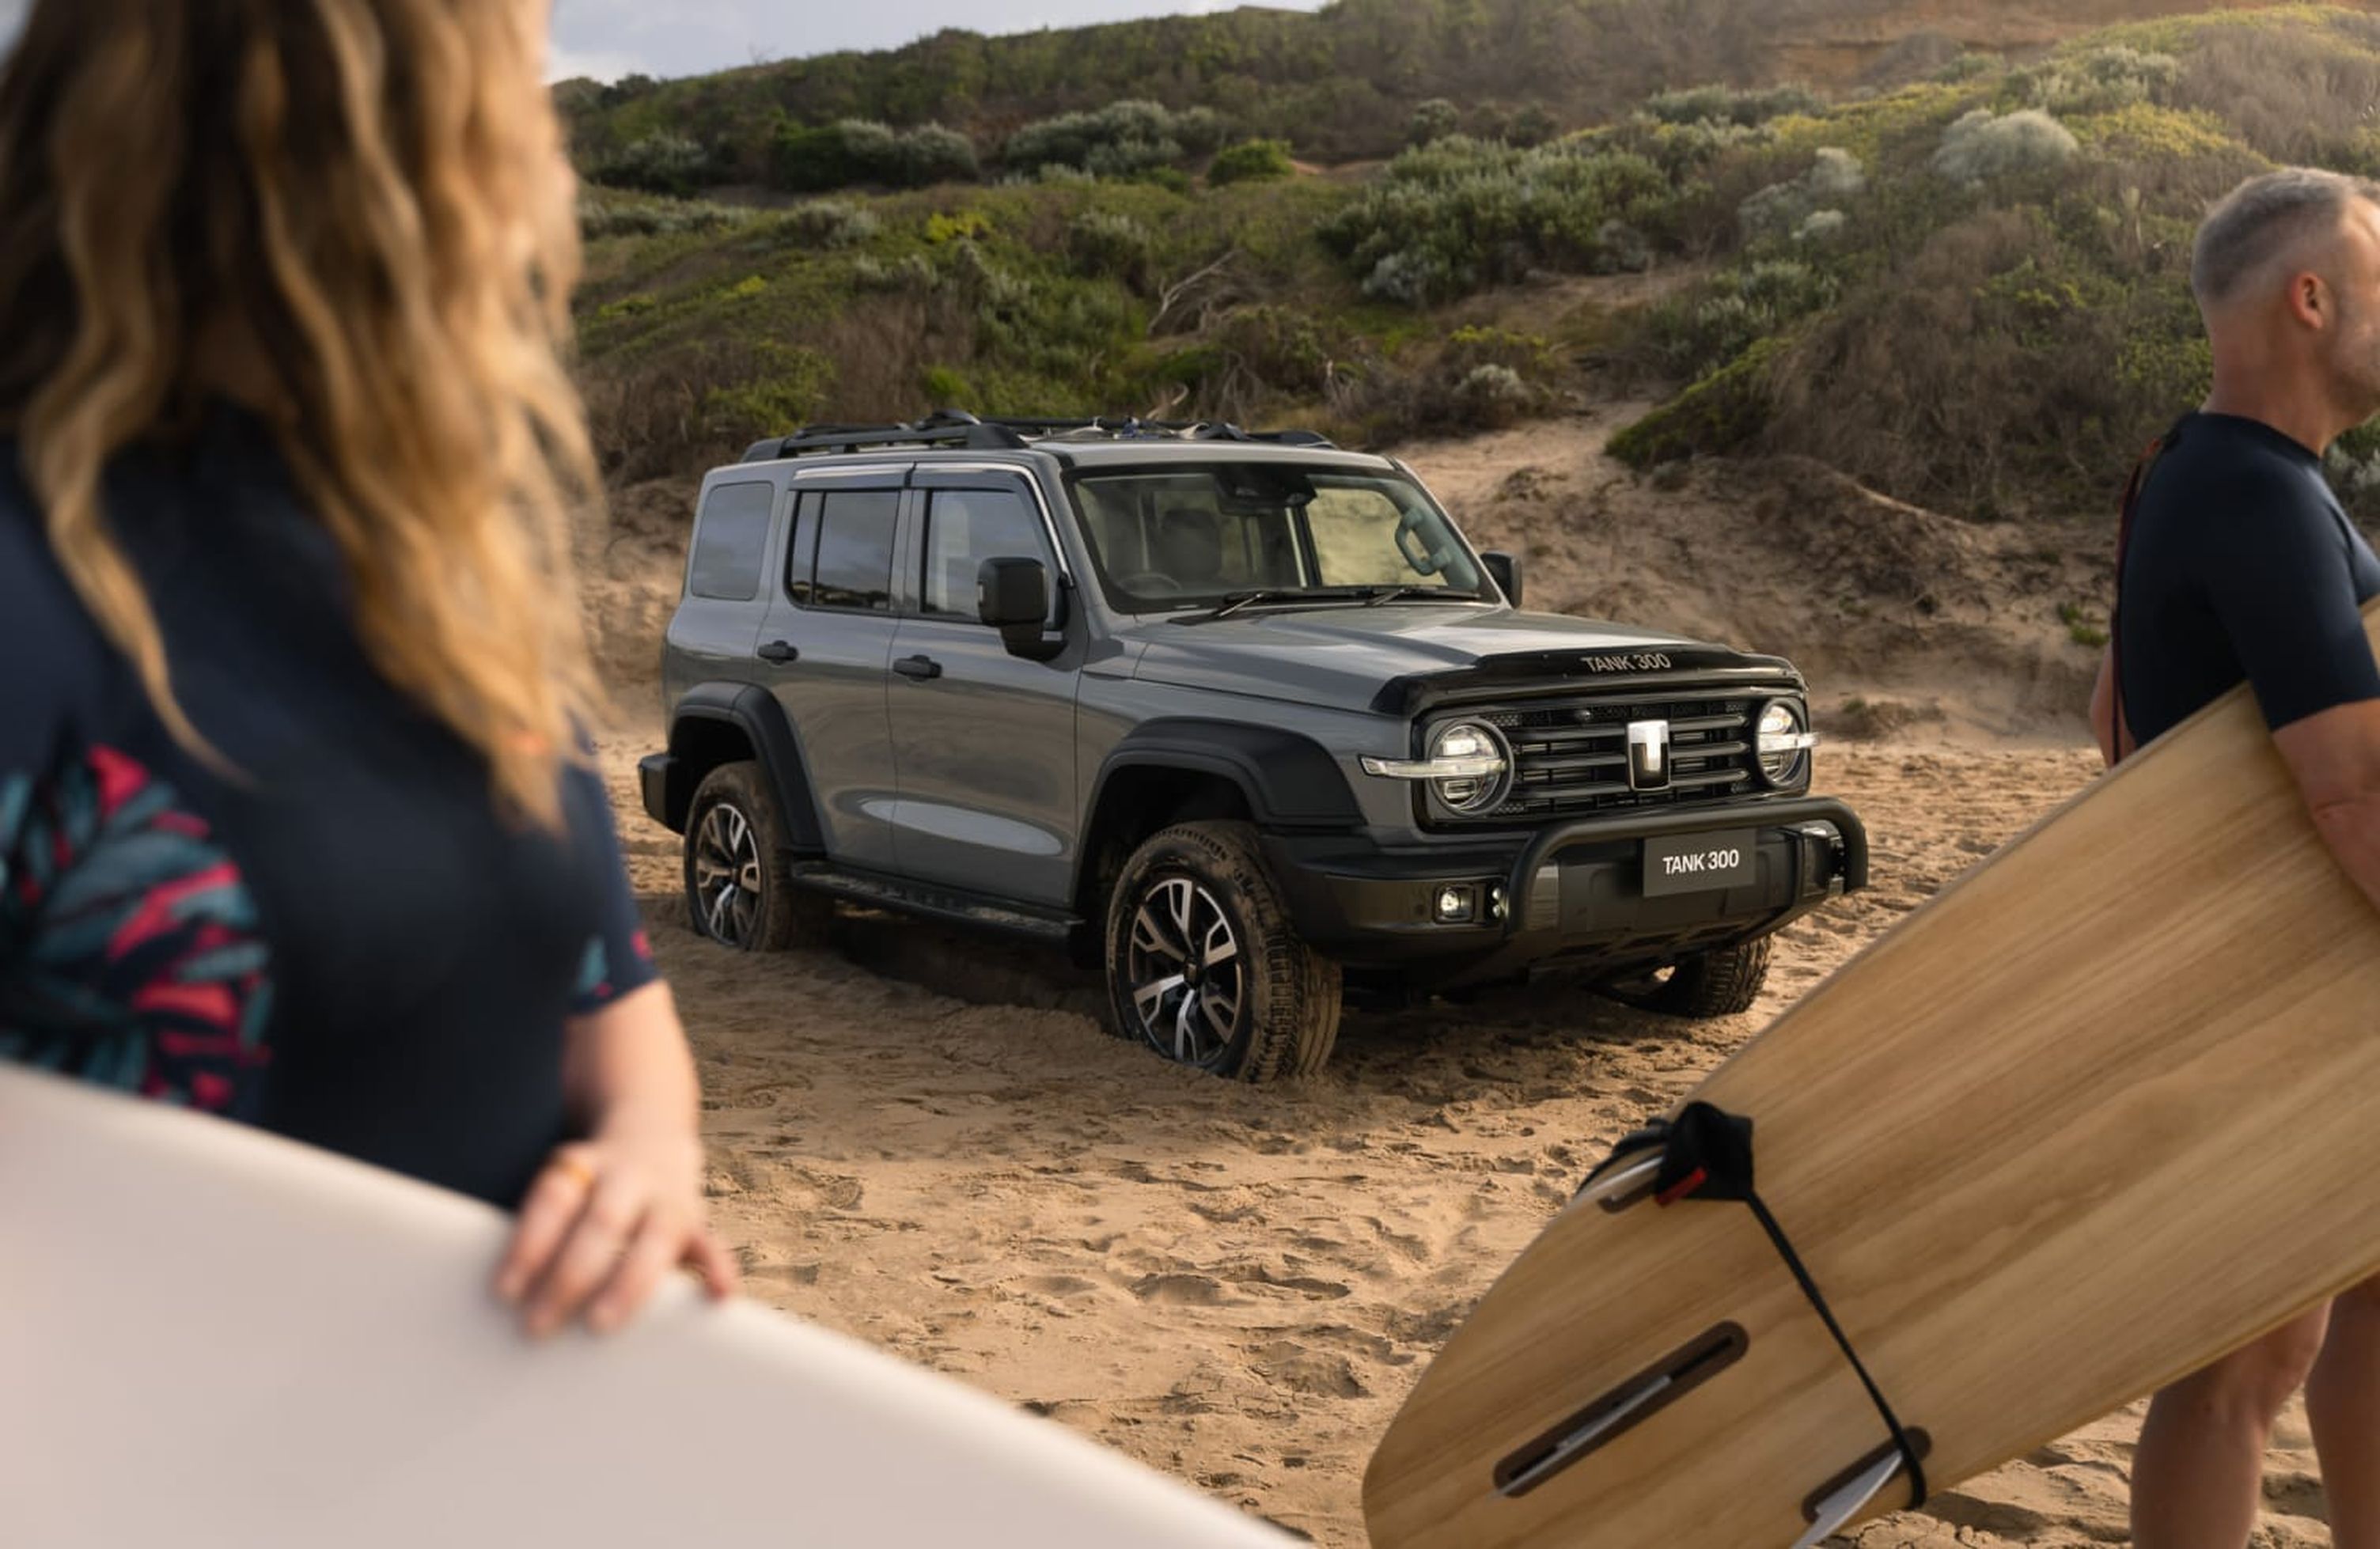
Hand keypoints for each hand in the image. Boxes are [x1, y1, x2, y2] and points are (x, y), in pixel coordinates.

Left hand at [493, 1126, 738, 1337]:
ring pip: (655, 1236)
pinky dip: (717, 1270)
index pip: (554, 1199)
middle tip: (537, 1326)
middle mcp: (628, 1176)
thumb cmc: (584, 1188)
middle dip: (570, 1276)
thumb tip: (507, 1300)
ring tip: (599, 1324)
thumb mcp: (559, 1186)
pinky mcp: (696, 1221)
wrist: (649, 1135)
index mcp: (583, 1164)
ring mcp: (667, 1197)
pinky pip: (711, 1245)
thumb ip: (541, 1231)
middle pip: (601, 1221)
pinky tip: (718, 1296)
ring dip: (628, 1283)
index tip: (504, 1293)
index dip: (529, 1244)